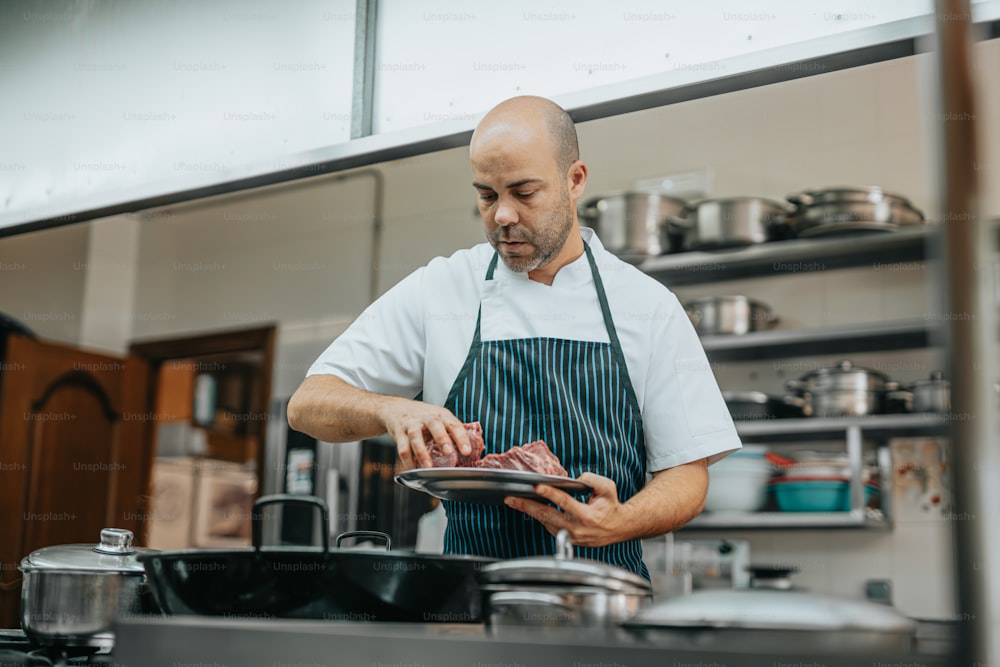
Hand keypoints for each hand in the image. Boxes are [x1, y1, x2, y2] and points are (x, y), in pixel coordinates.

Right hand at [379, 397, 471, 469]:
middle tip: (448, 452)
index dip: (461, 438)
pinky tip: (412, 469)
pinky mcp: (399, 433)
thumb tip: (470, 450)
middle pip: (435, 425)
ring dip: (422, 453)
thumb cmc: (423, 417)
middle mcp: (426, 418)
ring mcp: (411, 425)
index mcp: (441, 415)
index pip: (454, 425)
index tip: (467, 451)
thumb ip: (452, 431)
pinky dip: (407, 461)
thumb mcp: (440, 418)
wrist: (396, 408)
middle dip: (442, 439)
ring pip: (416, 438)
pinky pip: (402, 448)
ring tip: (428, 467)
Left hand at [503, 473, 626, 546]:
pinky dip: (539, 515)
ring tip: (514, 501)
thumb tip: (575, 479)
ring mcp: (570, 536)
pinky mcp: (567, 538)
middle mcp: (577, 528)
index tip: (537, 486)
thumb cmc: (610, 506)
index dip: (550, 494)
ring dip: (529, 511)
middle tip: (511, 499)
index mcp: (587, 516)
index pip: (565, 503)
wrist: (618, 528)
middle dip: (527, 506)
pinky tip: (530, 507)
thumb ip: (592, 480)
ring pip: (545, 521)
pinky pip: (549, 525)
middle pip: (547, 516)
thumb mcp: (607, 488)